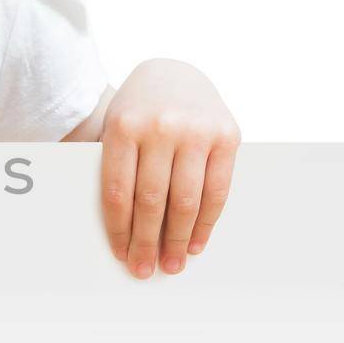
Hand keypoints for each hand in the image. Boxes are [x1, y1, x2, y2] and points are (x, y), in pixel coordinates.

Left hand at [99, 60, 238, 277]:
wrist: (174, 73)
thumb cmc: (139, 111)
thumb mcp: (116, 129)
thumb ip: (116, 169)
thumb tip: (122, 231)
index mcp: (124, 126)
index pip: (118, 191)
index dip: (119, 230)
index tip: (121, 254)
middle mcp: (161, 127)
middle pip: (151, 201)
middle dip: (147, 242)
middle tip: (144, 269)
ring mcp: (197, 130)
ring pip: (186, 200)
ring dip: (178, 239)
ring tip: (173, 262)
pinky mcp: (227, 135)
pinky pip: (217, 191)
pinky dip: (206, 222)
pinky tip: (196, 241)